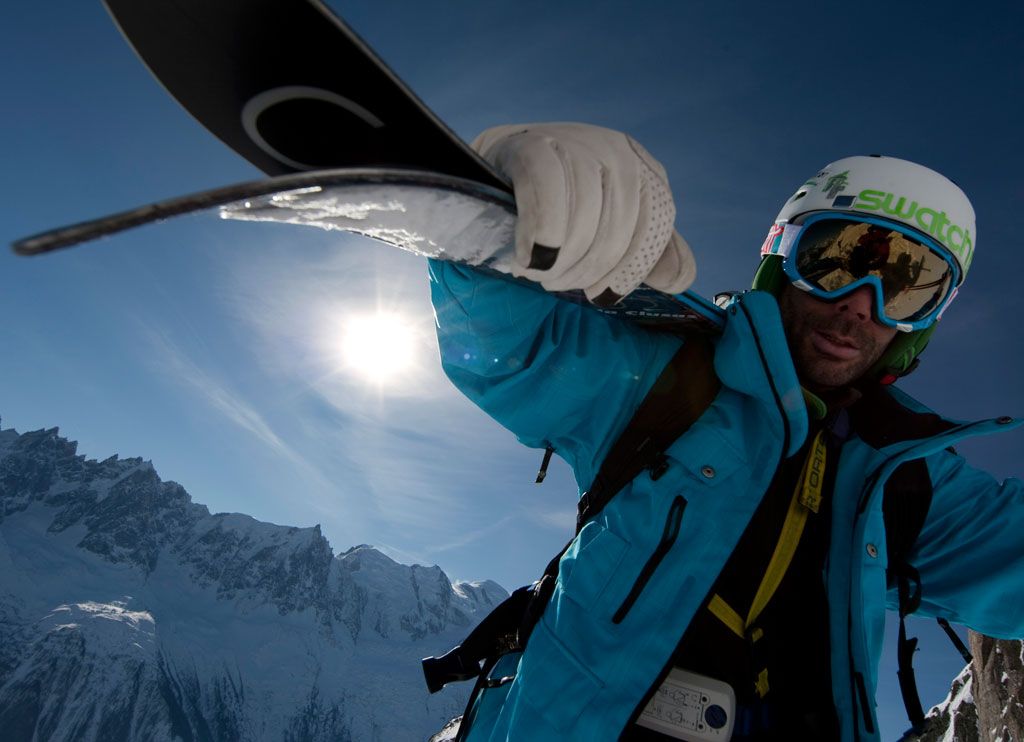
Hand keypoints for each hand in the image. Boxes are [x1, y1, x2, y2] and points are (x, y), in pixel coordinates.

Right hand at [472, 122, 695, 304]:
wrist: (491, 177)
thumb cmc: (556, 212)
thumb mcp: (607, 229)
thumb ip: (645, 252)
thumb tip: (678, 281)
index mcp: (641, 169)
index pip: (657, 223)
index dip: (631, 267)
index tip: (603, 295)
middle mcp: (616, 150)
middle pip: (620, 223)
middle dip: (589, 267)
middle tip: (558, 284)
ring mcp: (575, 142)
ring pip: (585, 215)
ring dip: (561, 259)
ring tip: (540, 273)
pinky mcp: (532, 145)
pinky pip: (548, 197)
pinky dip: (542, 235)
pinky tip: (529, 257)